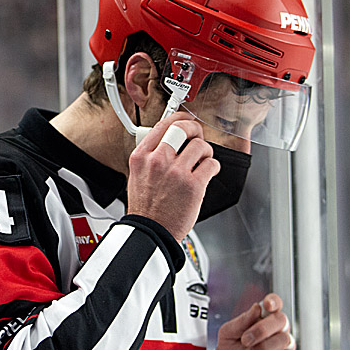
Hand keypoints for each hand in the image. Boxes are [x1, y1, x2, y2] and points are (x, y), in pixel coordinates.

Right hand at [127, 113, 218, 242]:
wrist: (152, 232)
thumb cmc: (146, 208)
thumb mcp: (136, 175)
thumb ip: (150, 156)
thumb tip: (167, 140)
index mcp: (141, 157)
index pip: (163, 125)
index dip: (179, 118)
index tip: (185, 119)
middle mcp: (158, 161)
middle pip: (182, 128)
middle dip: (194, 129)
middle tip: (198, 136)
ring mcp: (176, 173)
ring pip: (200, 146)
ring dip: (206, 151)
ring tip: (202, 160)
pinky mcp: (193, 185)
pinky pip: (211, 164)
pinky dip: (213, 166)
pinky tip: (208, 172)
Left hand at [215, 293, 298, 349]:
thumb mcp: (228, 335)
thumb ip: (241, 321)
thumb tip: (257, 308)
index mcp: (261, 319)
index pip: (274, 304)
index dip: (274, 301)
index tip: (267, 305)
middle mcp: (275, 330)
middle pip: (281, 320)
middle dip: (262, 330)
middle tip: (246, 340)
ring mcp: (283, 346)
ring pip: (284, 339)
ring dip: (263, 348)